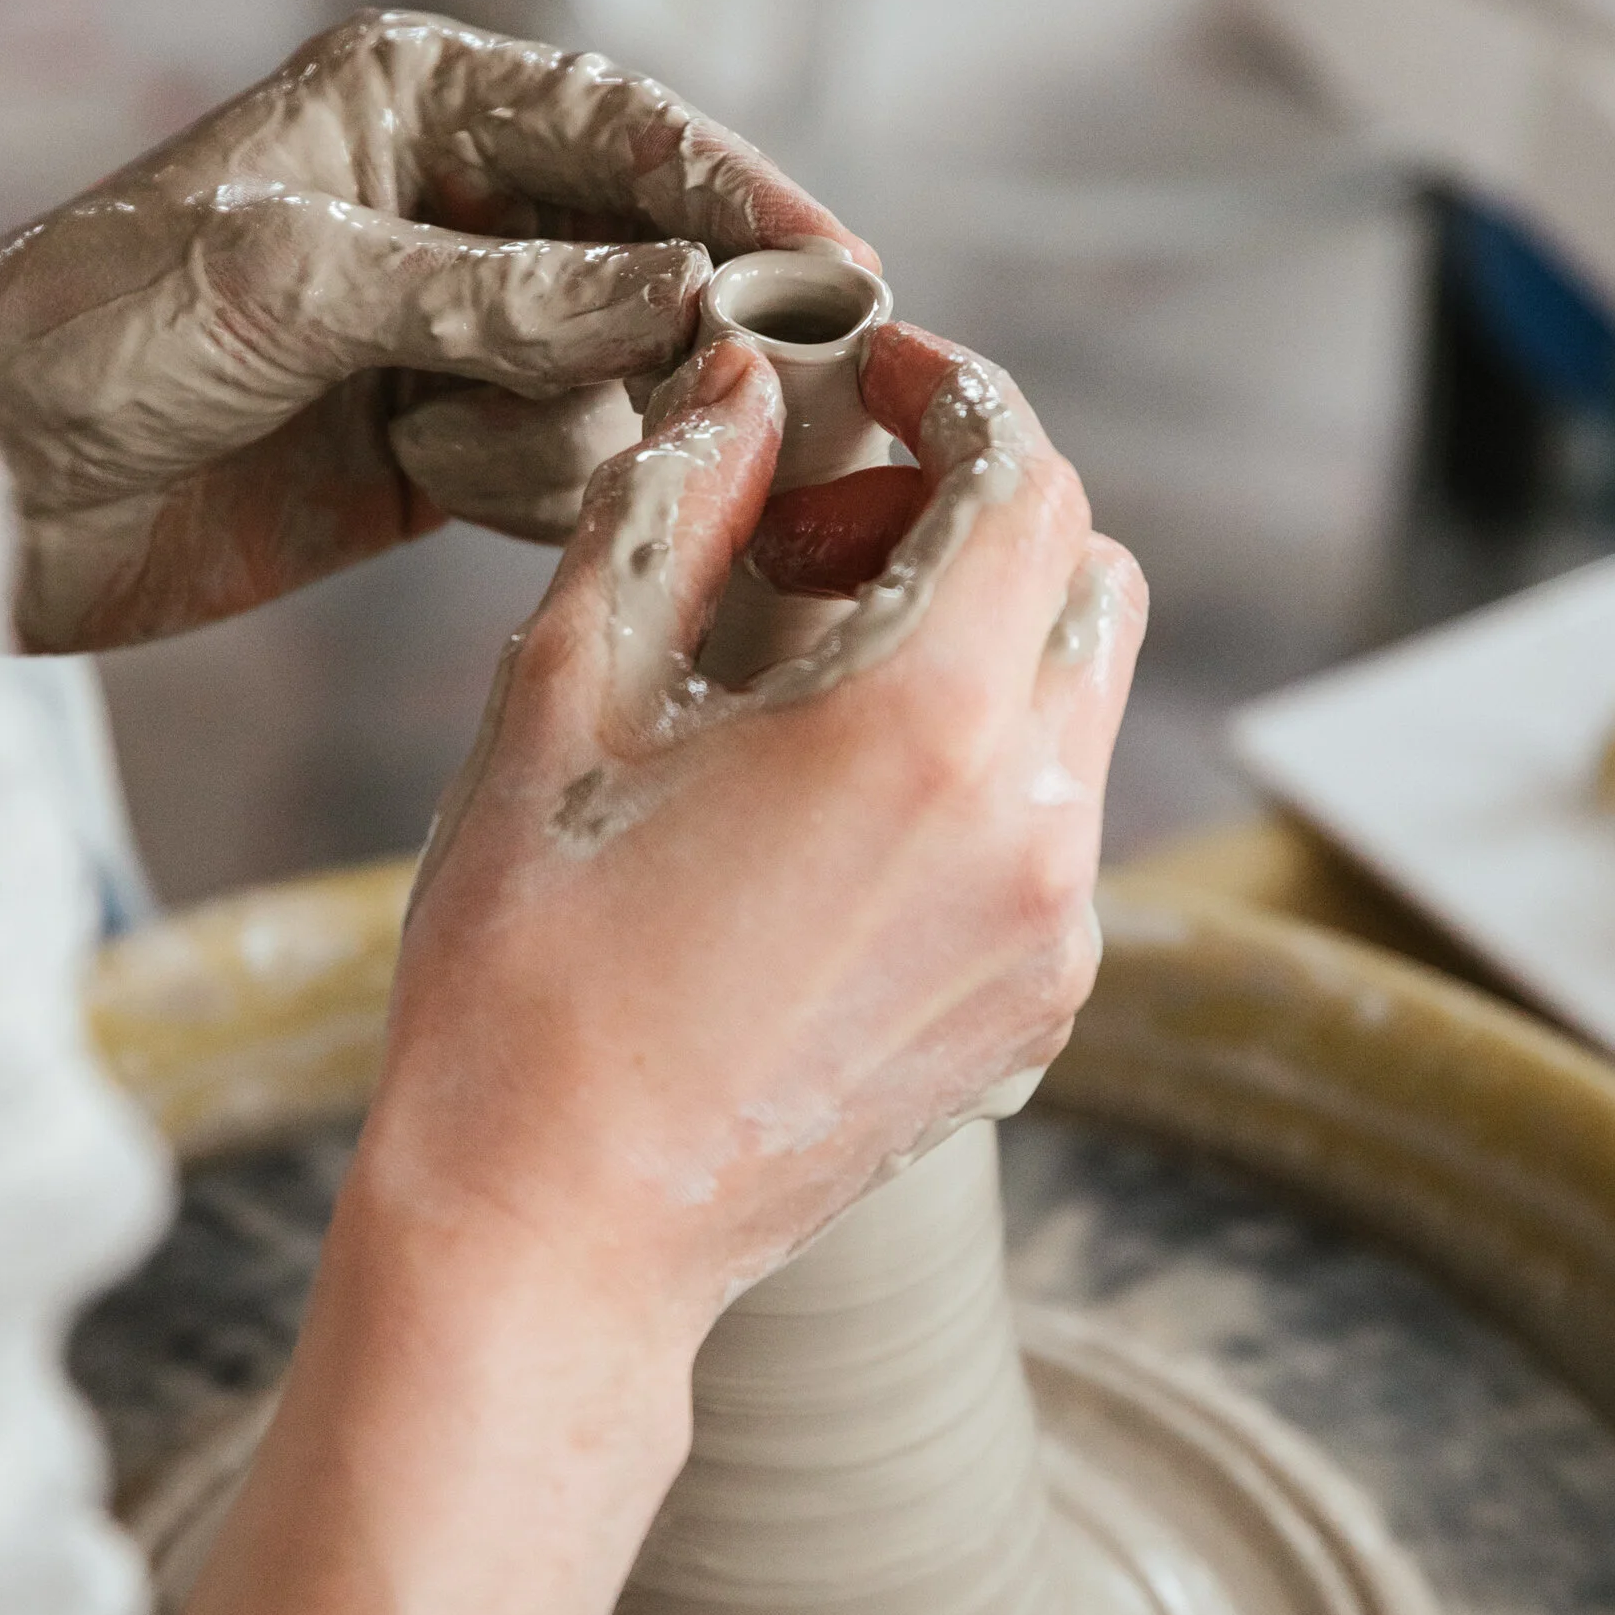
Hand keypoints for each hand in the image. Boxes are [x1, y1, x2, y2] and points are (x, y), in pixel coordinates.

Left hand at [0, 10, 855, 653]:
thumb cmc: (82, 336)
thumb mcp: (285, 286)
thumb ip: (490, 294)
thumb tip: (683, 296)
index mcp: (411, 97)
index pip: (623, 127)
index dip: (739, 195)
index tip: (839, 277)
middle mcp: (452, 200)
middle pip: (653, 251)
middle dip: (685, 328)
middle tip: (725, 402)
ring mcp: (453, 331)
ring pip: (619, 374)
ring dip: (558, 422)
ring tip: (433, 446)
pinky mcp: (438, 449)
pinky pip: (564, 464)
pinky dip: (538, 487)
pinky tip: (438, 486)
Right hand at [349, 316, 1146, 1343]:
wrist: (553, 1233)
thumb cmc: (527, 970)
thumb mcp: (565, 699)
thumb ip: (671, 508)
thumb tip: (742, 384)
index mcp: (922, 726)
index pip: (1025, 478)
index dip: (953, 396)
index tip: (870, 382)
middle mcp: (1033, 826)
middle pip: (1087, 575)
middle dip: (971, 512)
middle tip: (812, 538)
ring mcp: (1056, 932)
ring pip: (1078, 700)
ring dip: (977, 637)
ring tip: (799, 677)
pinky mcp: (1040, 1008)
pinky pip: (1056, 822)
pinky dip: (978, 759)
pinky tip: (828, 801)